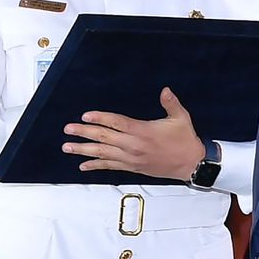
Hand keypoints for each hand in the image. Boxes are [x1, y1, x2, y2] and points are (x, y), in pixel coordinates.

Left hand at [63, 87, 205, 179]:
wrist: (190, 164)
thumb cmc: (185, 140)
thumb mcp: (181, 118)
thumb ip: (171, 103)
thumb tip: (165, 90)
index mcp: (143, 132)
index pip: (116, 123)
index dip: (100, 119)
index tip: (85, 116)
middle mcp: (133, 146)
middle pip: (104, 138)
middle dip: (84, 133)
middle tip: (68, 129)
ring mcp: (131, 159)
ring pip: (103, 154)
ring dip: (84, 150)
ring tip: (68, 147)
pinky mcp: (132, 168)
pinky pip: (110, 166)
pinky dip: (95, 165)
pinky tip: (83, 165)